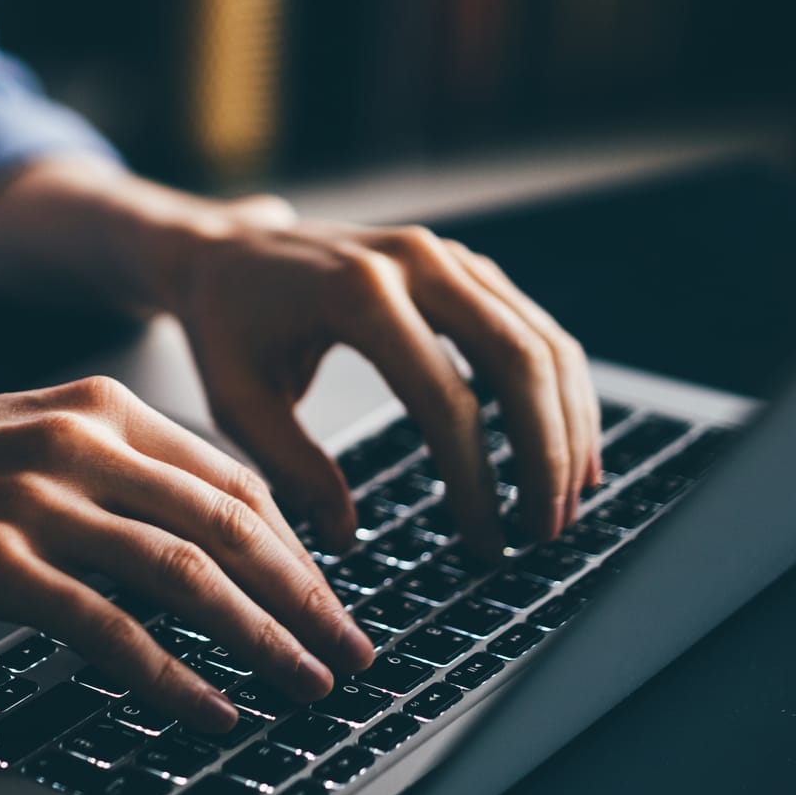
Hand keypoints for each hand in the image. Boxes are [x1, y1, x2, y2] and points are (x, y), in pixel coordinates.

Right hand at [0, 377, 377, 730]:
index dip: (293, 541)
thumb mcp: (19, 433)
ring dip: (262, 639)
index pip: (230, 475)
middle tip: (350, 649)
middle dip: (305, 595)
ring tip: (307, 686)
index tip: (325, 592)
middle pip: (229, 523)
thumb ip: (106, 466)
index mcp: (94, 402)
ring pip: (187, 574)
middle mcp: (80, 440)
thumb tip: (189, 528)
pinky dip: (172, 676)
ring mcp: (39, 500)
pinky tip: (208, 709)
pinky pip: (111, 628)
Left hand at [171, 208, 600, 556]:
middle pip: (518, 361)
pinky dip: (562, 392)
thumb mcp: (235, 400)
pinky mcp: (465, 267)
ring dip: (568, 427)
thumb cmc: (226, 326)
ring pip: (542, 342)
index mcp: (357, 293)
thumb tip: (345, 537)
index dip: (475, 479)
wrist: (228, 252)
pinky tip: (568, 449)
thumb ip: (290, 468)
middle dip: (546, 454)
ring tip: (565, 504)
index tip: (487, 542)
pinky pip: (534, 329)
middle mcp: (416, 261)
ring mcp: (448, 257)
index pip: (443, 398)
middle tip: (547, 531)